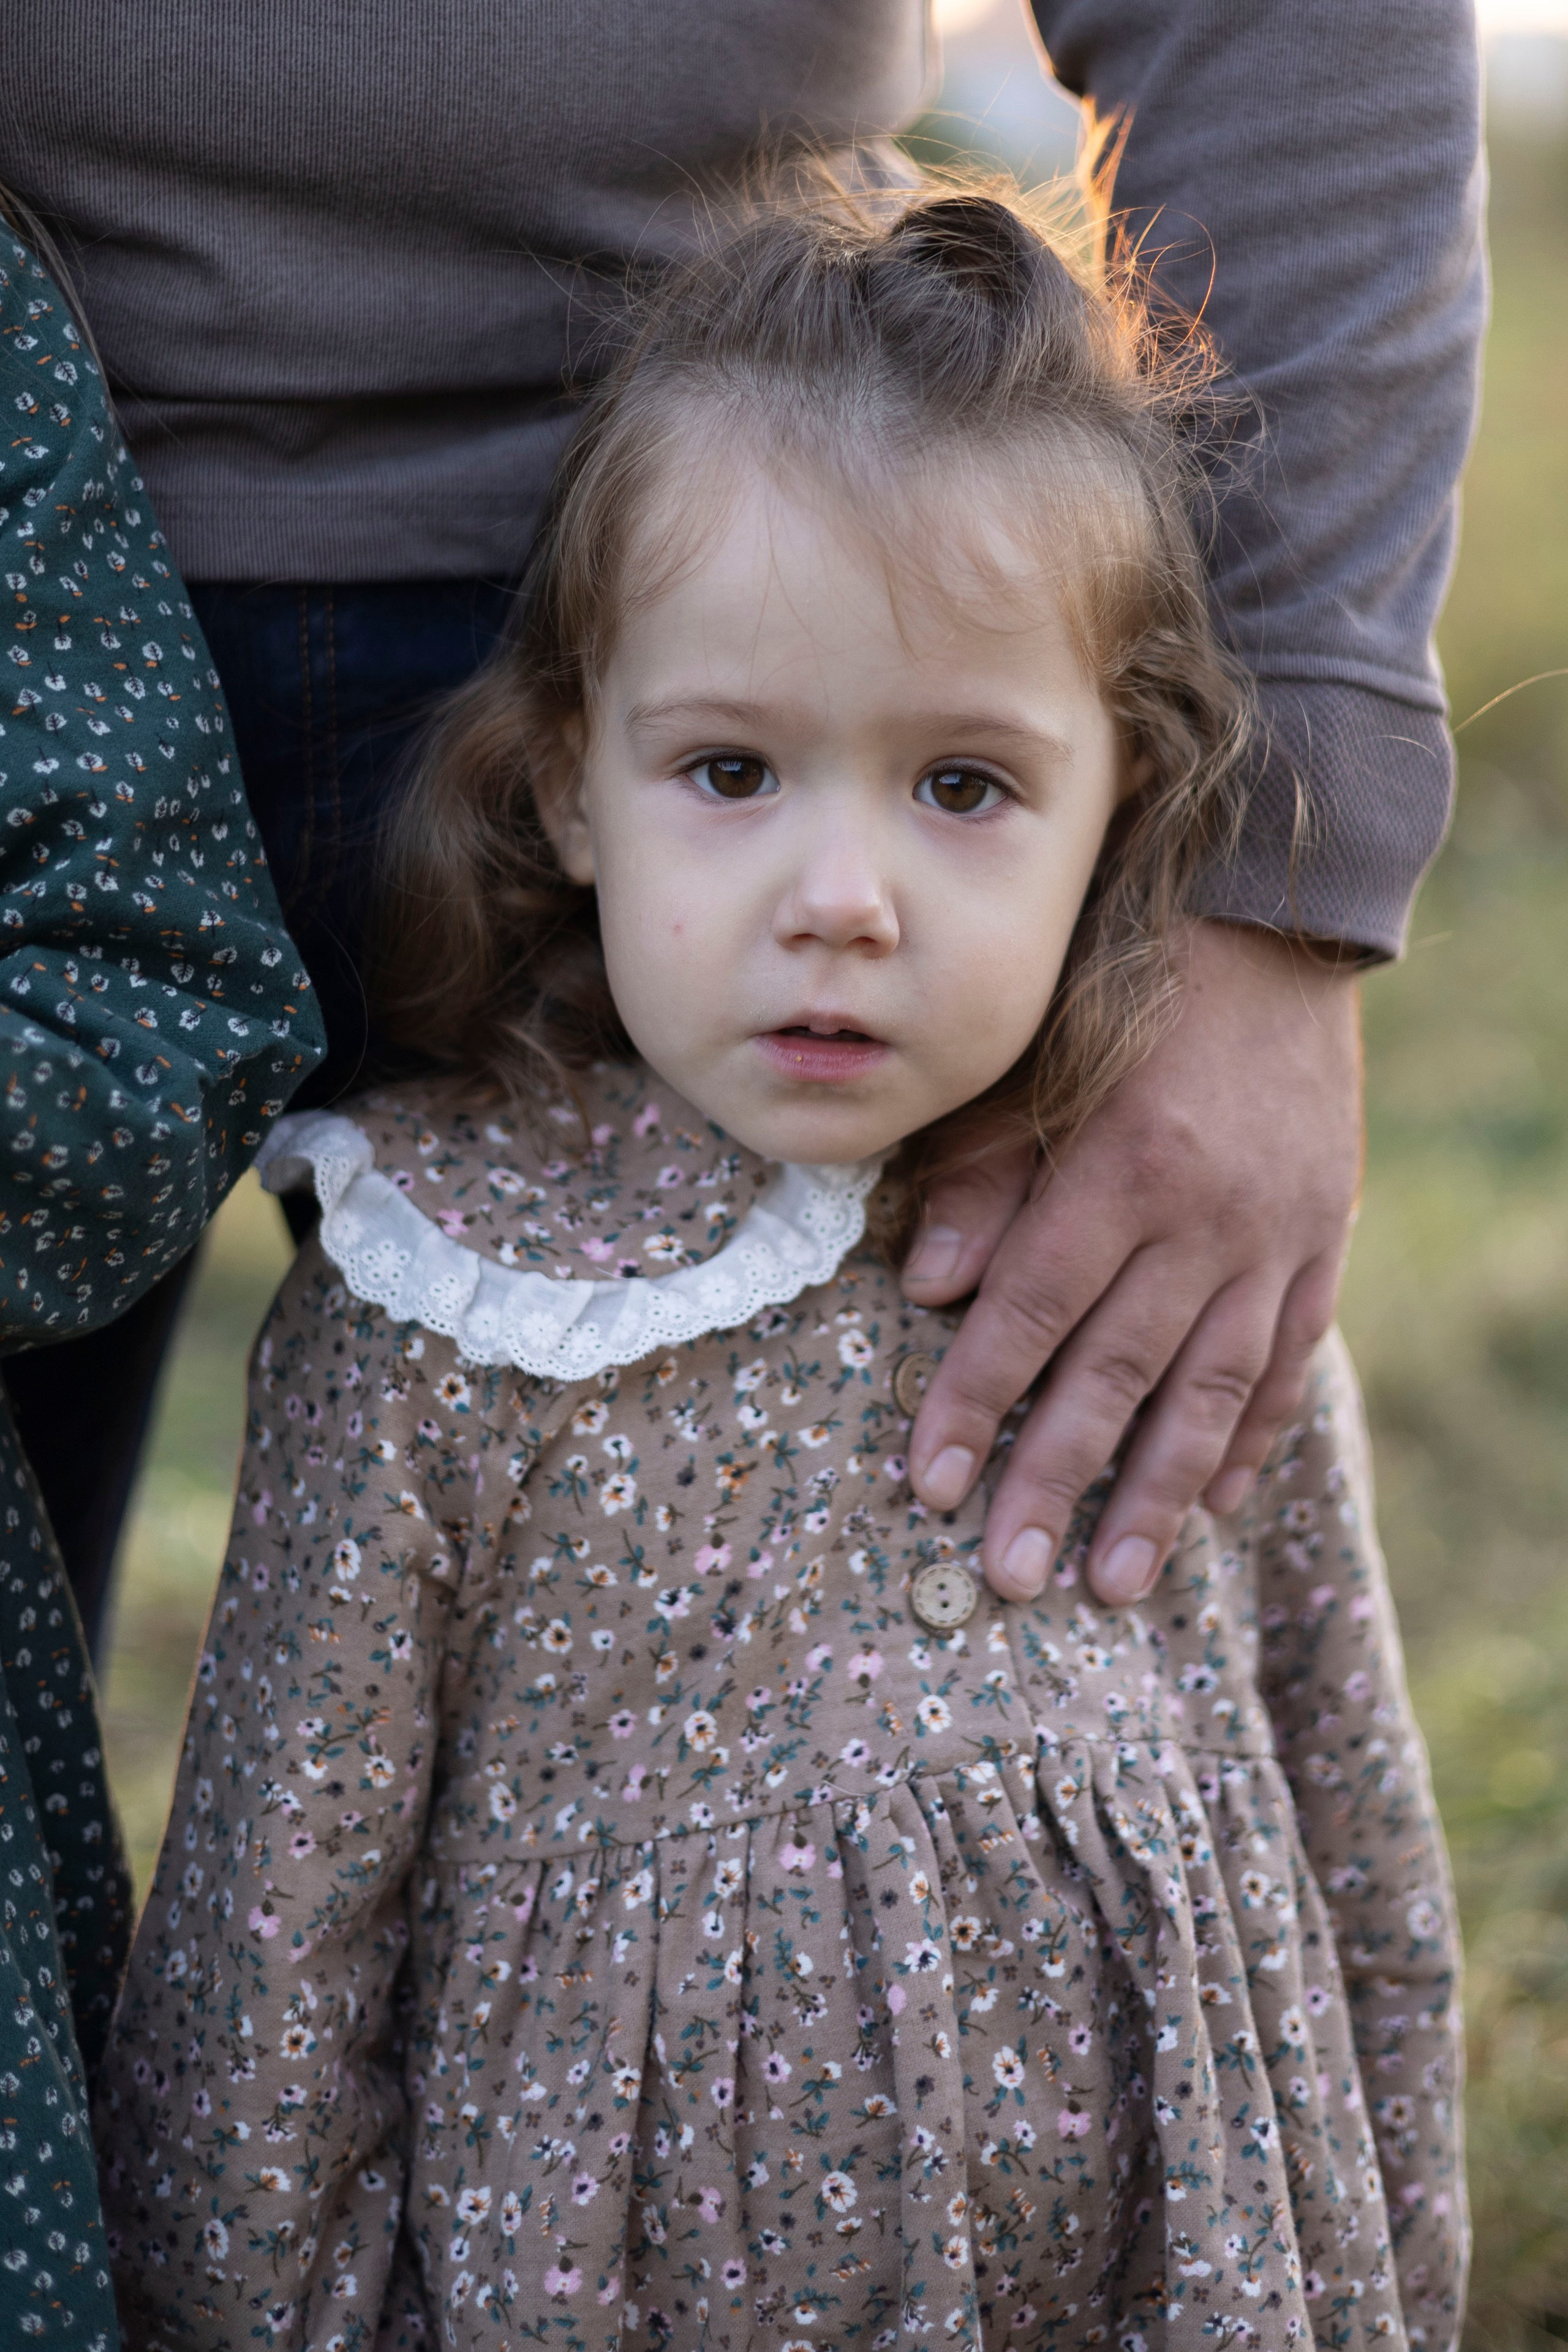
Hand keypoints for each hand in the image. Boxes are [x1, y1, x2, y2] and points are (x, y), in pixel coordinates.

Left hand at [901, 920, 1362, 1607]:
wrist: (1272, 930)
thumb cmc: (1121, 990)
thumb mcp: (1032, 1058)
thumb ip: (981, 1175)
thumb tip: (929, 1288)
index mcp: (1123, 1166)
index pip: (1031, 1312)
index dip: (974, 1403)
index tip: (928, 1487)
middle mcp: (1206, 1217)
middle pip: (1117, 1373)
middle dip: (1057, 1482)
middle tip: (1010, 1577)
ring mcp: (1276, 1236)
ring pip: (1211, 1389)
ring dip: (1158, 1493)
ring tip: (1115, 1585)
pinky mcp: (1320, 1239)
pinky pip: (1287, 1358)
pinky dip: (1248, 1436)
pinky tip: (1213, 1504)